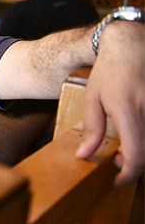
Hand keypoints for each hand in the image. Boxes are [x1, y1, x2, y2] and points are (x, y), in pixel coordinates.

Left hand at [77, 22, 144, 185]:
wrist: (134, 44)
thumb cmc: (110, 71)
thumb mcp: (92, 98)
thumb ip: (92, 128)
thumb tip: (84, 155)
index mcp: (129, 110)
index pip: (137, 155)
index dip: (128, 175)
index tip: (116, 180)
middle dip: (134, 165)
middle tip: (117, 160)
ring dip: (142, 152)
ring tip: (127, 147)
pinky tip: (137, 134)